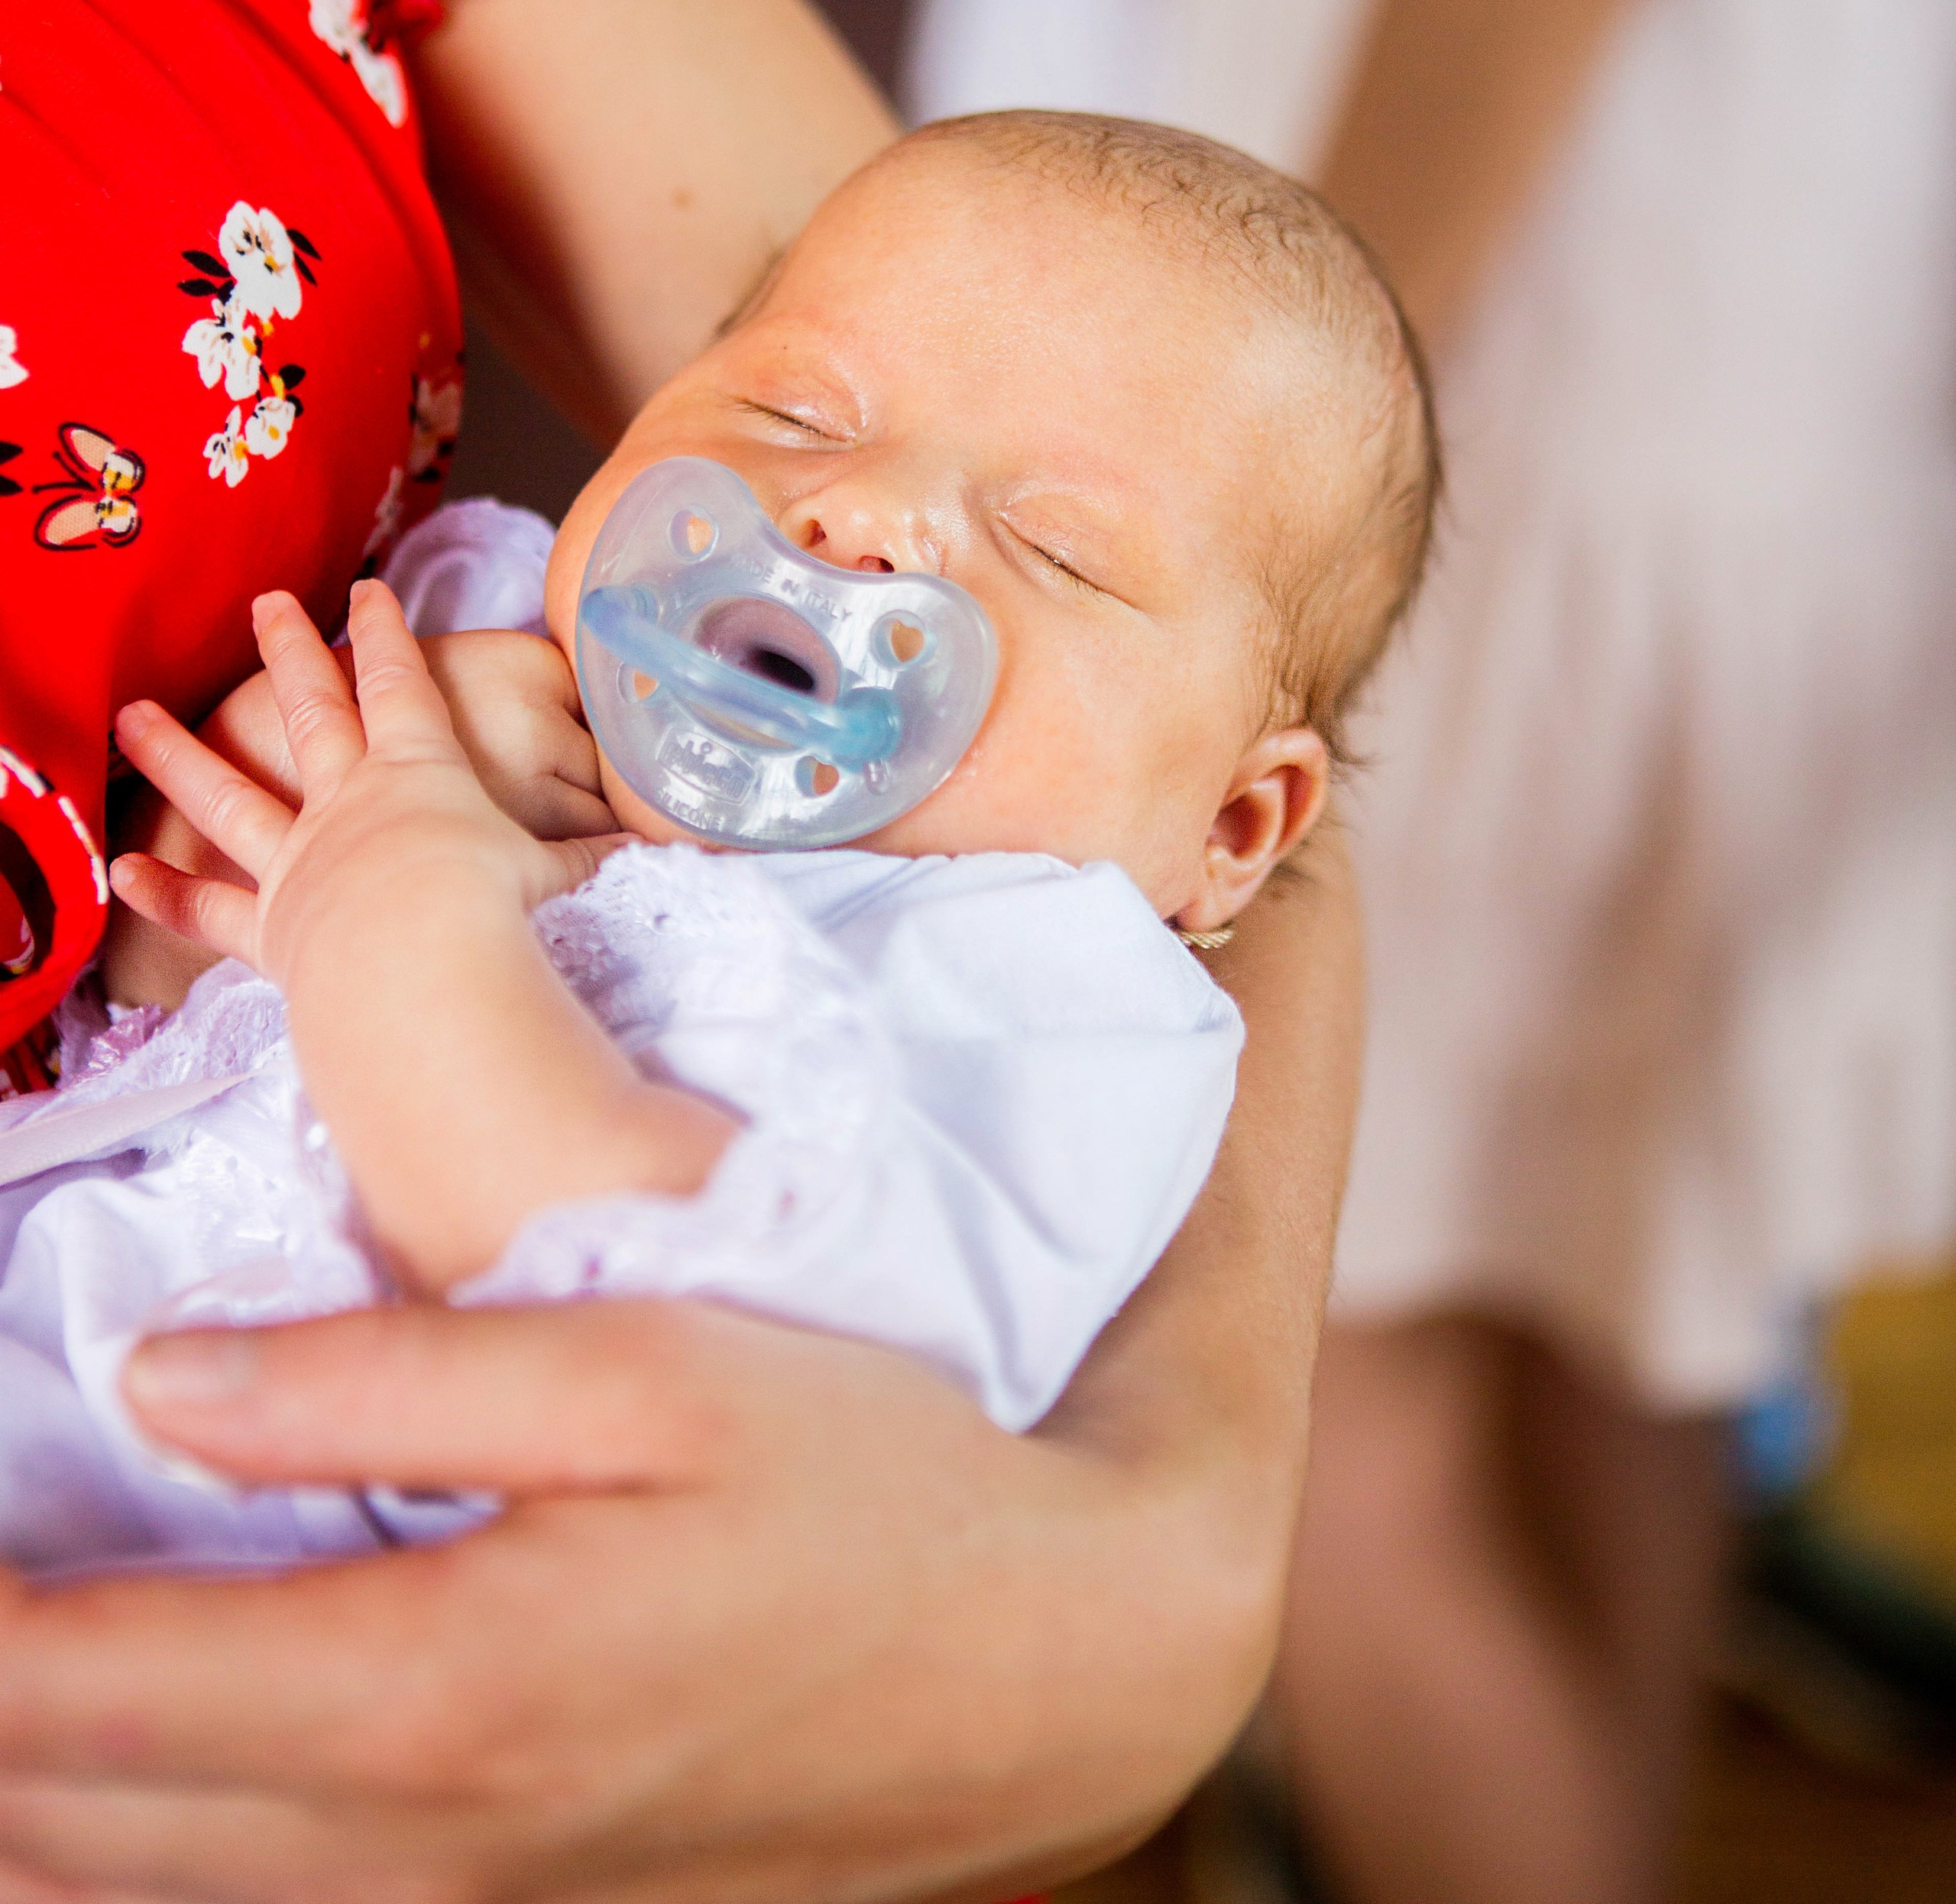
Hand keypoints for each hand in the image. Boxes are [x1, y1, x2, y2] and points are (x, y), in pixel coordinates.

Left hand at [0, 830, 1362, 1903]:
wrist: (1049, 1667)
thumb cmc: (864, 1483)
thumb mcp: (648, 1368)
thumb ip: (385, 1377)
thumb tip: (162, 1376)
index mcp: (433, 1685)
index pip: (75, 1685)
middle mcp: (408, 1841)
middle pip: (63, 1817)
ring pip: (127, 1891)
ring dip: (28, 1784)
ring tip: (25, 1642)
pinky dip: (124, 1843)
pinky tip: (114, 1762)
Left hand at [110, 584, 612, 984]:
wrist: (422, 976)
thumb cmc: (497, 916)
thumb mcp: (564, 876)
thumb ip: (603, 859)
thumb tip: (681, 848)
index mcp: (421, 772)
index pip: (401, 684)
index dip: (385, 634)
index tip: (368, 591)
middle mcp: (349, 802)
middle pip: (313, 711)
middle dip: (292, 653)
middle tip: (265, 604)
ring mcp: (300, 860)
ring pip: (230, 795)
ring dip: (179, 752)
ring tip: (132, 713)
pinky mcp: (271, 927)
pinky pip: (209, 910)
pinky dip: (164, 891)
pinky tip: (123, 869)